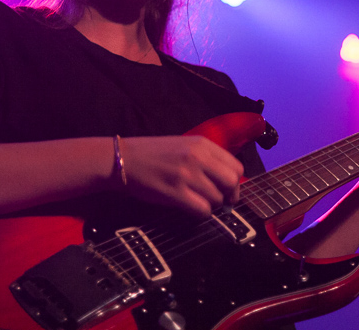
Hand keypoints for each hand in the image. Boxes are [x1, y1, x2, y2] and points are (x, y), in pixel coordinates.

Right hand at [120, 136, 243, 216]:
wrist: (122, 159)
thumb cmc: (153, 154)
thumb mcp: (184, 146)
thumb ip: (206, 158)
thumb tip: (227, 180)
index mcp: (203, 144)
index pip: (236, 166)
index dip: (234, 182)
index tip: (226, 190)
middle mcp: (198, 157)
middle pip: (232, 182)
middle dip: (228, 196)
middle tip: (218, 201)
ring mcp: (187, 174)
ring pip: (217, 198)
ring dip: (211, 205)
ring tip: (198, 202)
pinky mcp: (175, 192)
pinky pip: (202, 210)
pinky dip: (201, 214)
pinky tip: (190, 209)